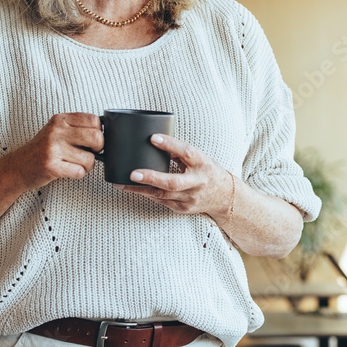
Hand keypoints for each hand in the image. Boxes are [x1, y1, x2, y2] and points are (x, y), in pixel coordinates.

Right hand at [10, 113, 103, 189]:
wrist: (18, 166)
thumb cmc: (43, 149)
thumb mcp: (57, 130)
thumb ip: (76, 128)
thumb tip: (105, 133)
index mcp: (61, 119)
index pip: (94, 120)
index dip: (99, 132)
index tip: (91, 140)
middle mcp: (57, 131)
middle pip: (96, 137)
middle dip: (98, 149)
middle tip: (90, 153)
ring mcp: (53, 148)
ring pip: (90, 158)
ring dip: (87, 166)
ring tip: (76, 164)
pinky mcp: (51, 166)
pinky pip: (79, 171)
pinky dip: (78, 174)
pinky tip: (68, 170)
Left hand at [113, 133, 233, 220]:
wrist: (224, 196)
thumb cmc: (208, 172)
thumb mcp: (199, 158)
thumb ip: (180, 152)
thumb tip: (155, 141)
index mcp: (202, 164)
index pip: (186, 152)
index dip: (170, 145)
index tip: (153, 138)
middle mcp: (197, 182)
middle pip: (173, 182)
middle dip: (151, 178)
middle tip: (133, 173)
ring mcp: (190, 198)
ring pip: (163, 195)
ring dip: (140, 189)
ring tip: (122, 183)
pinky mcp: (183, 208)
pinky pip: (162, 201)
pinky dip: (148, 194)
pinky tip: (134, 189)